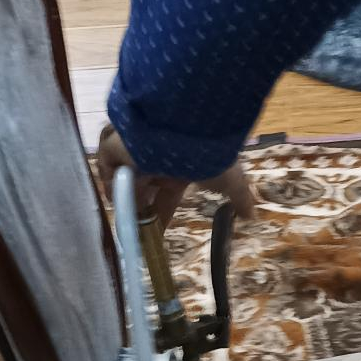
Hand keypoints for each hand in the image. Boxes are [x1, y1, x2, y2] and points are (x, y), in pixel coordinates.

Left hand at [97, 124, 255, 227]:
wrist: (188, 126)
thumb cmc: (209, 153)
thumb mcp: (230, 180)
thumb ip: (241, 198)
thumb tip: (254, 215)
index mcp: (178, 164)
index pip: (166, 194)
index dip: (162, 214)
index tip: (158, 234)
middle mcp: (156, 155)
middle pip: (143, 187)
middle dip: (140, 209)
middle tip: (135, 233)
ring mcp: (136, 147)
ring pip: (124, 175)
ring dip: (124, 196)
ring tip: (124, 219)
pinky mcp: (118, 142)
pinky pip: (106, 162)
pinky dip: (108, 180)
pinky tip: (113, 200)